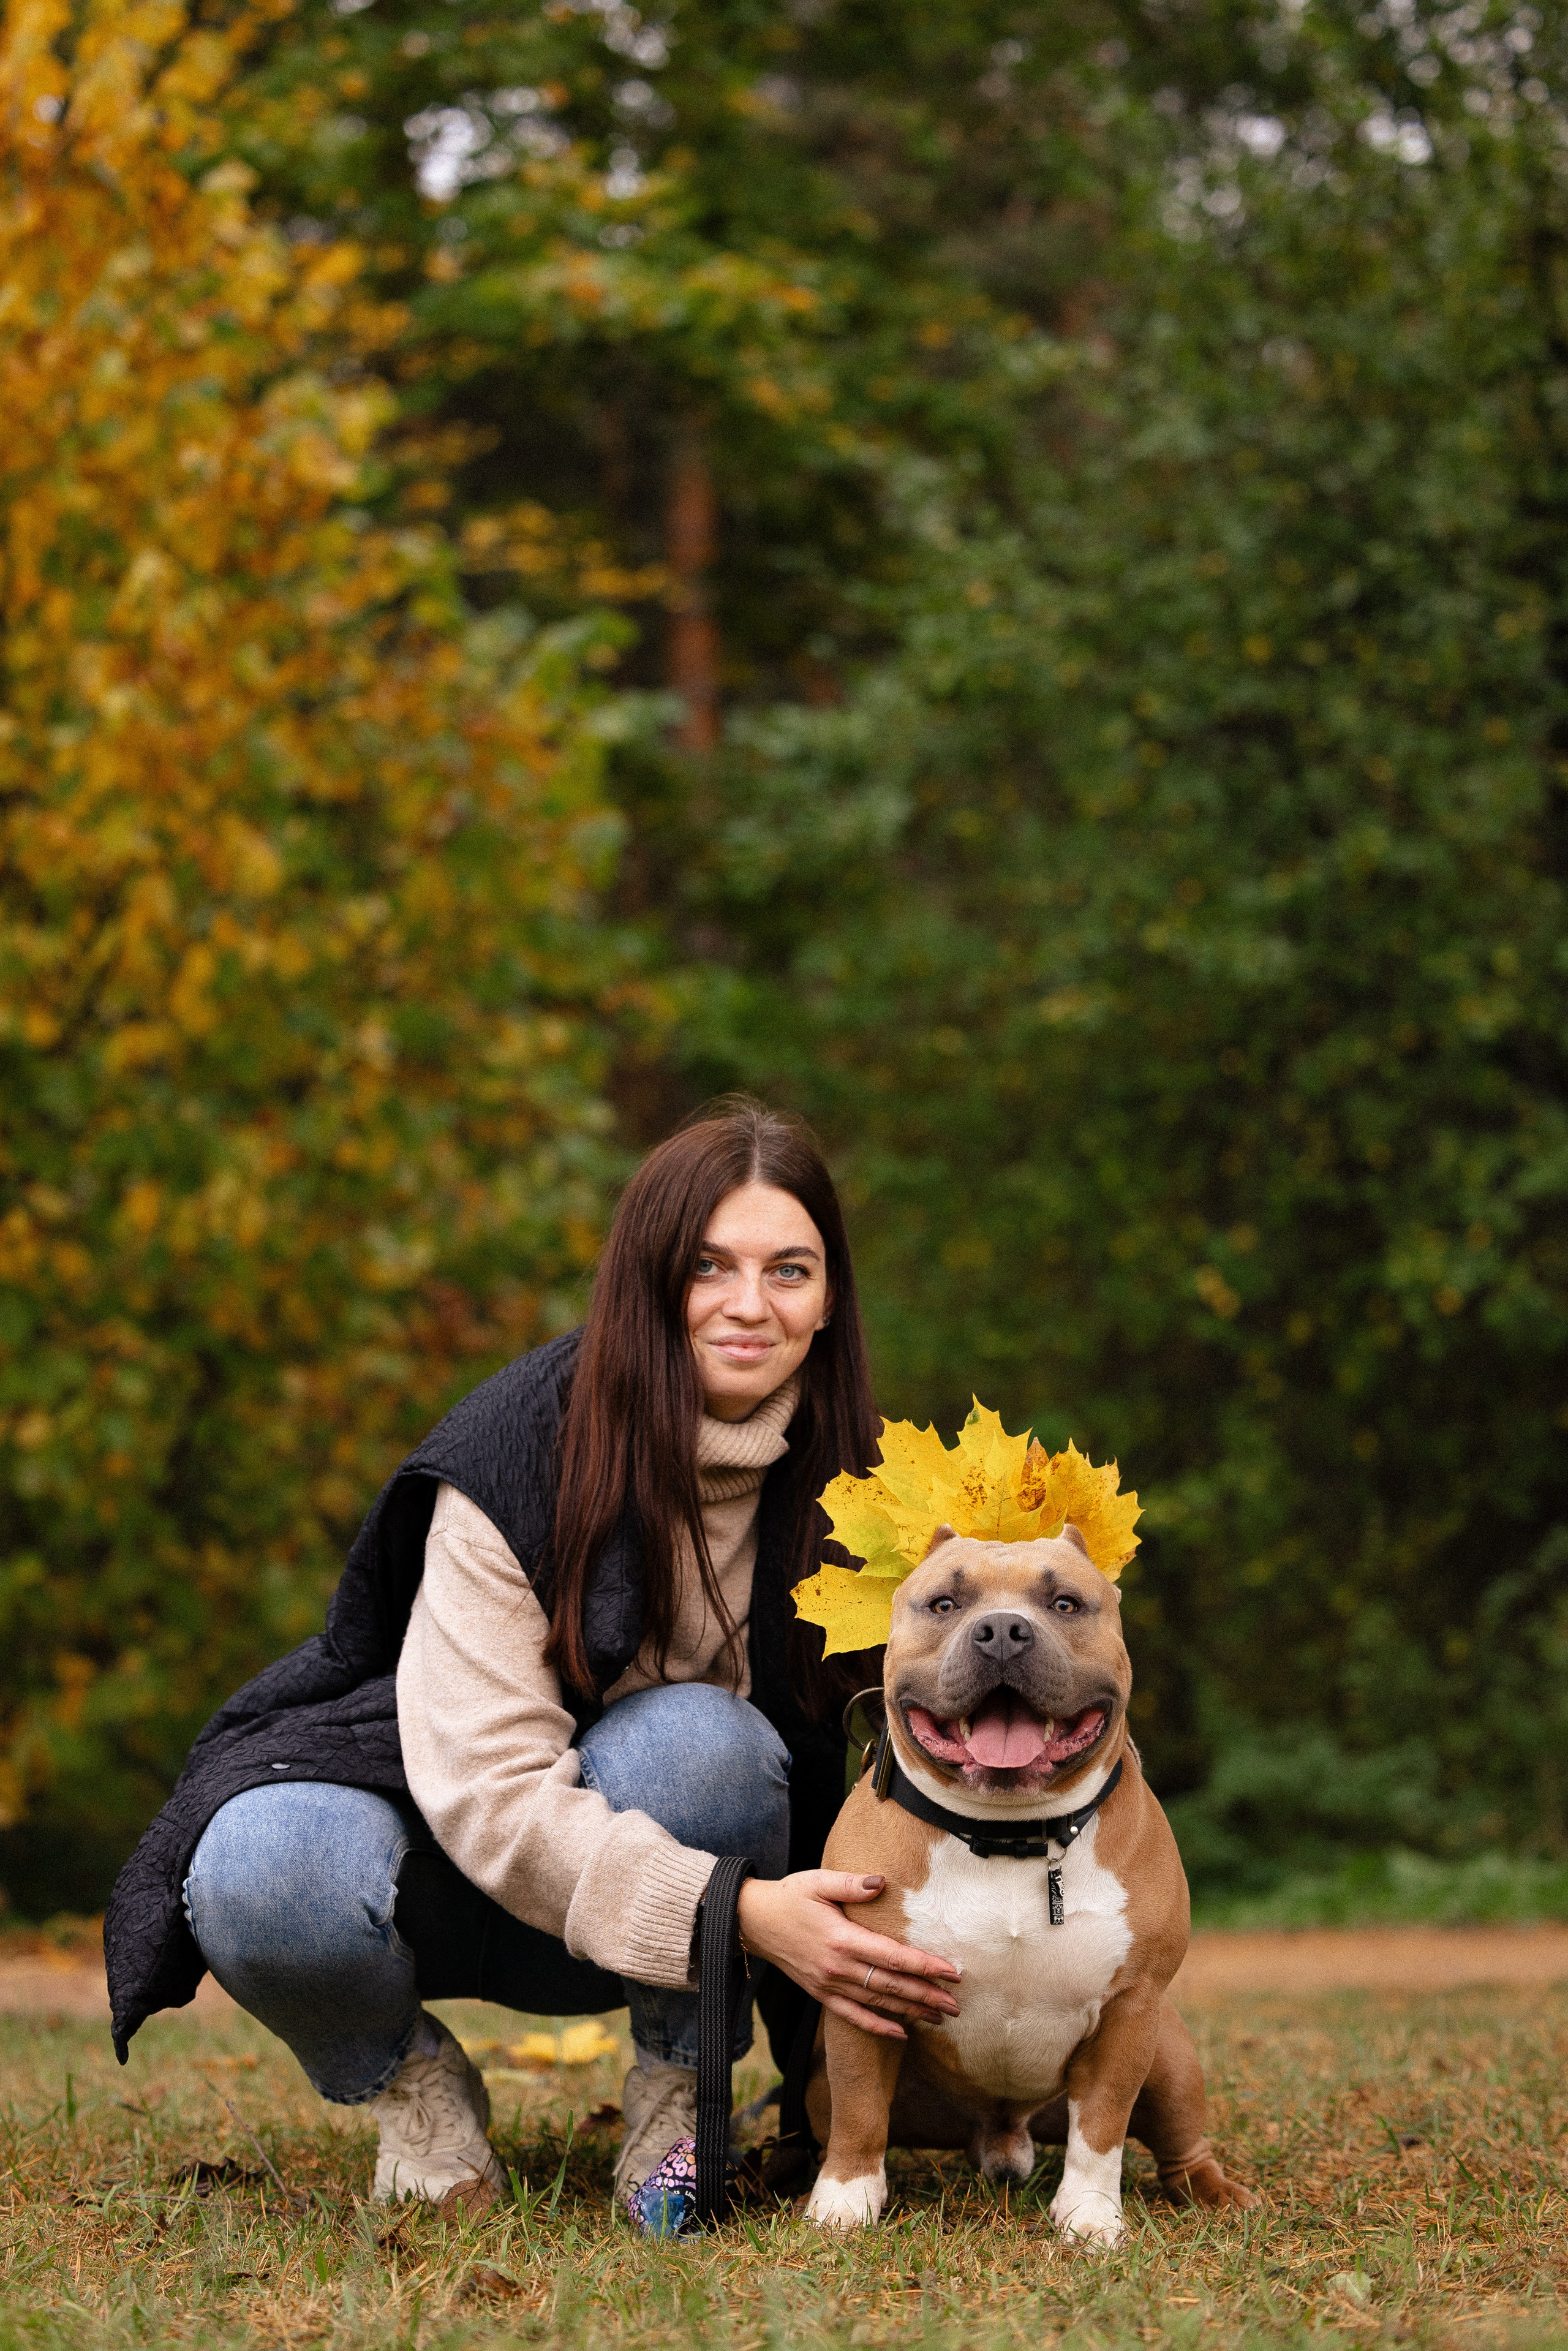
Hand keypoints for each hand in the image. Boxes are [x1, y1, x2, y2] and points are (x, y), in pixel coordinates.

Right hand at [734, 1869, 961, 2041]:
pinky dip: (878, 2027)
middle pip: (891, 1986)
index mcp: (842, 1938)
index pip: (893, 1957)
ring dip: (911, 2012)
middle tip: (957, 2004)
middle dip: (927, 1996)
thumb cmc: (790, 1897)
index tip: (953, 1972)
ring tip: (940, 2017)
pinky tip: (902, 2033)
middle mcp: (838, 1967)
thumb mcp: (818, 1881)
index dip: (925, 1966)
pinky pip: (853, 2016)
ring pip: (877, 2004)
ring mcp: (829, 1985)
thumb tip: (881, 1883)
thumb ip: (851, 1883)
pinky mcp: (821, 1994)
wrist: (753, 1922)